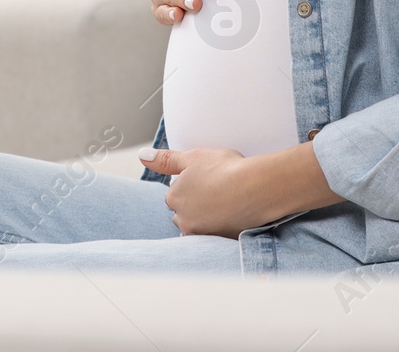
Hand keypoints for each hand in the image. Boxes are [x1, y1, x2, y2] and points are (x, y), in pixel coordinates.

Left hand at [138, 143, 345, 236]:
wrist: (256, 188)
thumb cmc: (225, 168)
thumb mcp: (193, 157)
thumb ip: (166, 159)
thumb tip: (141, 156)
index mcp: (174, 196)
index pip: (176, 195)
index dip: (193, 186)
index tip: (208, 181)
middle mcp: (182, 219)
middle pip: (184, 214)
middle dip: (196, 206)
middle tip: (218, 193)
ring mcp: (200, 233)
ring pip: (198, 227)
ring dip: (207, 219)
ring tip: (227, 206)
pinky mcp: (217, 243)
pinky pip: (213, 239)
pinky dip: (220, 230)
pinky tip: (232, 220)